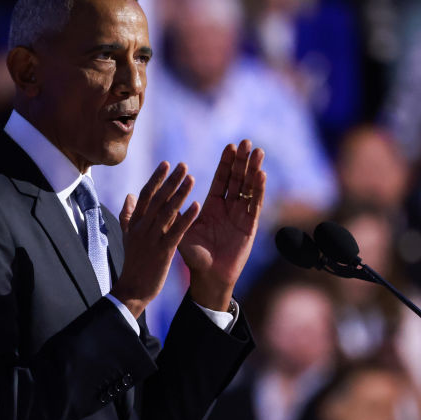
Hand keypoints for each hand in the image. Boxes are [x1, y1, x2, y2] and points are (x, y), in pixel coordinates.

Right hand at [112, 162, 198, 318]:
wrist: (133, 289)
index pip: (146, 195)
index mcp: (134, 223)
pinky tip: (197, 205)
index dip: (156, 178)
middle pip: (157, 199)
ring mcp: (152, 239)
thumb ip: (128, 215)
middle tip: (183, 164)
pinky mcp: (163, 252)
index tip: (167, 164)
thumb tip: (130, 195)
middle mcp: (142, 227)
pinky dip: (186, 217)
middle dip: (170, 180)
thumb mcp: (127, 236)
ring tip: (191, 178)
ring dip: (180, 194)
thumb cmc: (133, 263)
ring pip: (167, 211)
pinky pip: (176, 231)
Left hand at [179, 139, 265, 310]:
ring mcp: (240, 216)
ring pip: (248, 188)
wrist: (208, 277)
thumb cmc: (194, 256)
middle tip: (246, 142)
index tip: (231, 146)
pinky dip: (258, 190)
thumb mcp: (181, 231)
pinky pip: (254, 205)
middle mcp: (228, 208)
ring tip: (257, 152)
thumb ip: (174, 215)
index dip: (226, 163)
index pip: (222, 179)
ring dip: (253, 170)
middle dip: (242, 161)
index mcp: (212, 206)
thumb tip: (159, 196)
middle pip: (237, 179)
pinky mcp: (249, 226)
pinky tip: (261, 175)